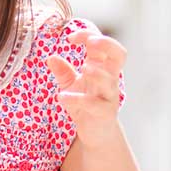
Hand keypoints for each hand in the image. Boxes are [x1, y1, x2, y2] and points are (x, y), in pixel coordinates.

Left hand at [45, 28, 125, 143]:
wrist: (95, 134)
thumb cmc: (85, 105)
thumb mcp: (71, 86)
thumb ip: (63, 72)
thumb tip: (51, 57)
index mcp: (102, 68)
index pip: (102, 45)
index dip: (89, 36)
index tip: (70, 37)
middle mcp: (109, 79)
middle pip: (119, 55)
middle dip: (107, 44)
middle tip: (90, 42)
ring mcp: (109, 96)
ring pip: (110, 80)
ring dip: (97, 72)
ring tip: (83, 68)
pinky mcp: (105, 113)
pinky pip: (94, 104)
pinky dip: (78, 99)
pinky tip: (62, 97)